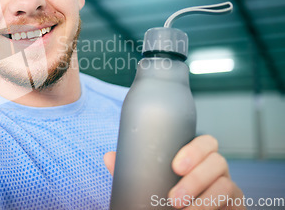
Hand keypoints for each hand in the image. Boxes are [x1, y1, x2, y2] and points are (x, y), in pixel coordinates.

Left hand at [104, 135, 245, 209]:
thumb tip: (109, 157)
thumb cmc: (168, 197)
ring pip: (226, 185)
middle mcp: (216, 170)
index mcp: (198, 158)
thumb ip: (134, 171)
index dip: (194, 150)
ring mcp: (229, 188)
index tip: (175, 166)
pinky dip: (215, 208)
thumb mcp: (152, 183)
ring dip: (204, 199)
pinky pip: (233, 203)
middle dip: (196, 179)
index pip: (206, 142)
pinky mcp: (236, 206)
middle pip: (218, 161)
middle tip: (173, 198)